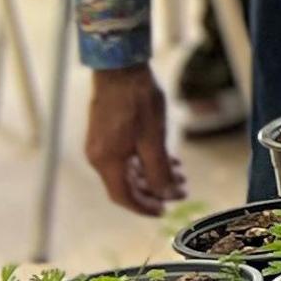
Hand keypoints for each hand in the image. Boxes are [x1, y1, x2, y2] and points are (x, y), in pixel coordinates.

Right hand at [84, 66, 185, 214]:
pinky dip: (145, 162)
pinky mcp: (106, 134)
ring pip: (129, 171)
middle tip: (181, 189)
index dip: (144, 207)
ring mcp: (101, 145)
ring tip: (180, 173)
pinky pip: (126, 157)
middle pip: (127, 185)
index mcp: (107, 161)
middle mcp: (99, 157)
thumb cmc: (138, 101)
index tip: (165, 211)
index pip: (123, 197)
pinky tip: (168, 159)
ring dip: (153, 175)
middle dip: (155, 190)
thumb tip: (166, 195)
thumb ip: (158, 171)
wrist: (121, 69)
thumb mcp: (154, 139)